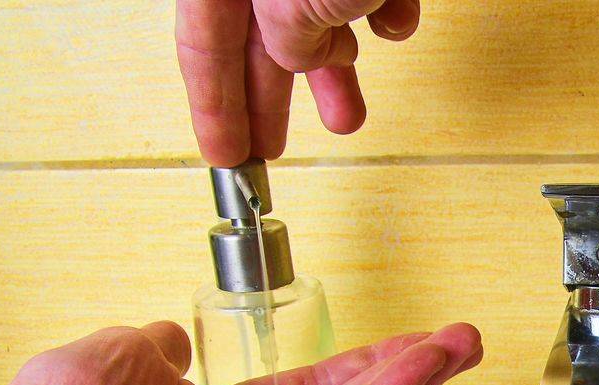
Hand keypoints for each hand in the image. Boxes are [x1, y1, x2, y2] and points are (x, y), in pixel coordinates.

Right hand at [176, 0, 422, 165]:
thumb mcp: (295, 2)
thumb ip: (288, 38)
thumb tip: (299, 58)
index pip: (203, 45)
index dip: (212, 107)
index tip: (224, 156)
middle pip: (258, 39)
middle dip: (271, 101)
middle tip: (268, 152)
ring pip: (318, 16)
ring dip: (337, 71)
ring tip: (347, 118)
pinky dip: (384, 14)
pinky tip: (395, 22)